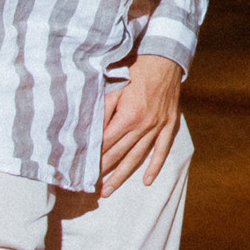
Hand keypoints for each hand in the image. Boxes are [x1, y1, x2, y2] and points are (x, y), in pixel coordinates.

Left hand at [99, 53, 181, 196]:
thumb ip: (102, 112)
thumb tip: (89, 134)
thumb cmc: (135, 71)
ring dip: (123, 175)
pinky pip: (162, 149)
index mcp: (128, 116)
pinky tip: (146, 180)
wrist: (165, 59)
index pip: (106, 144)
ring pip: (138, 156)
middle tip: (90, 190)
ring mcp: (158, 126)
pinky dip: (155, 166)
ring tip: (108, 190)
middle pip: (120, 154)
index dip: (92, 159)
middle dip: (103, 173)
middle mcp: (144, 125)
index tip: (80, 172)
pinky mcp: (169, 124)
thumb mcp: (113, 88)